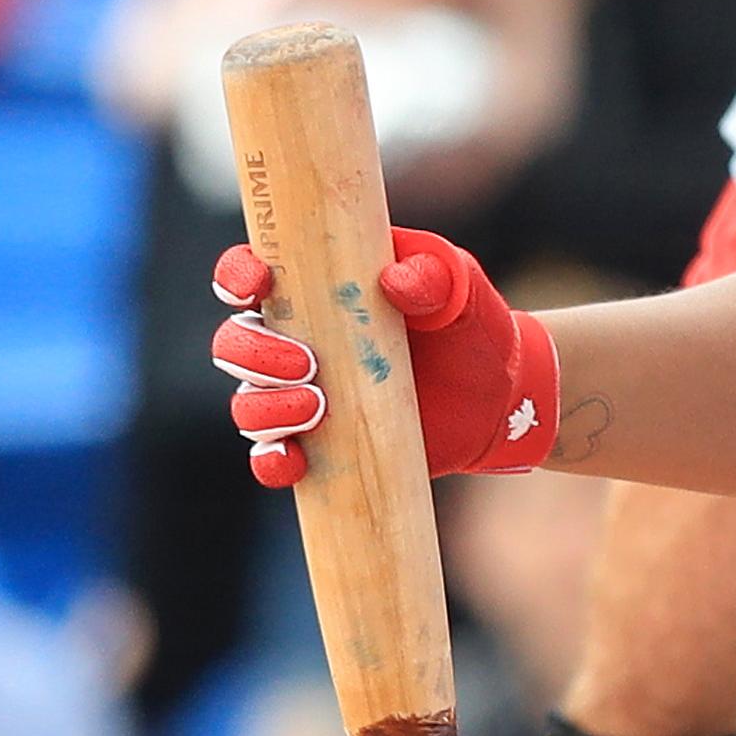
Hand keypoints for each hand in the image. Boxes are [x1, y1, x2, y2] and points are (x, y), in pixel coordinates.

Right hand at [213, 227, 557, 487]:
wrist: (500, 396)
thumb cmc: (470, 325)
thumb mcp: (461, 289)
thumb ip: (434, 275)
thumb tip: (395, 280)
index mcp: (316, 288)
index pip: (251, 274)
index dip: (238, 275)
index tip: (257, 284)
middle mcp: (296, 340)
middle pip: (235, 342)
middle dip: (255, 352)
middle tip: (308, 363)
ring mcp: (302, 395)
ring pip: (247, 402)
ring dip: (266, 406)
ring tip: (319, 405)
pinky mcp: (319, 445)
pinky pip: (272, 458)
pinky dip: (271, 461)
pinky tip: (292, 459)